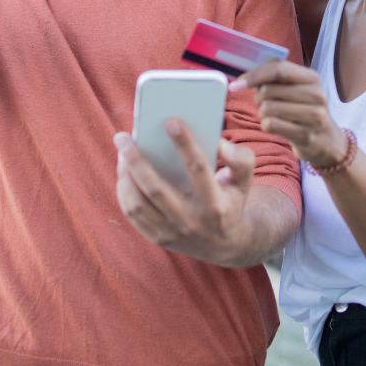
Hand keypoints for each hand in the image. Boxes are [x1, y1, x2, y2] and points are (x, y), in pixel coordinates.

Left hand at [114, 118, 257, 265]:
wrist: (224, 245)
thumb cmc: (230, 201)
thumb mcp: (243, 181)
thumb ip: (241, 159)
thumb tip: (220, 143)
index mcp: (215, 204)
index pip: (198, 169)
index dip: (185, 144)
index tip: (171, 121)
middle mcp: (191, 221)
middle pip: (156, 188)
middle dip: (136, 160)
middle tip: (122, 136)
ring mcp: (171, 232)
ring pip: (138, 204)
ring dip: (124, 175)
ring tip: (121, 151)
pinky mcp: (157, 238)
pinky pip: (132, 214)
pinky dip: (124, 191)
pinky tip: (123, 171)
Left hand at [230, 61, 346, 167]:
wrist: (326, 141)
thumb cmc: (303, 111)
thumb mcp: (298, 90)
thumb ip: (277, 79)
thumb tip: (245, 74)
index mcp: (312, 78)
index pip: (278, 69)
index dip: (254, 75)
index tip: (236, 84)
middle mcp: (316, 95)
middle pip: (269, 91)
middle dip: (258, 98)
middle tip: (263, 104)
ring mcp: (314, 116)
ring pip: (268, 108)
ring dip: (262, 113)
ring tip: (272, 116)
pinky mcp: (306, 135)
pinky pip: (271, 125)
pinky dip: (266, 125)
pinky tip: (275, 127)